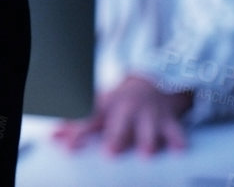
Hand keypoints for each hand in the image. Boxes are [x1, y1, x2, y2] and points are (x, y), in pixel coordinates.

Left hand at [52, 74, 192, 156]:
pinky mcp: (168, 121)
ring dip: (147, 141)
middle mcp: (127, 110)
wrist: (154, 80)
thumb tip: (54, 136)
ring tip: (146, 153)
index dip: (78, 133)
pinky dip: (178, 140)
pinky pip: (176, 131)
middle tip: (110, 151)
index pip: (89, 120)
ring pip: (148, 130)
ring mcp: (148, 115)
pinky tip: (179, 148)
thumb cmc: (121, 101)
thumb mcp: (99, 105)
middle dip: (115, 138)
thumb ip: (78, 123)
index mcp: (107, 107)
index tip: (68, 146)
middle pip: (120, 126)